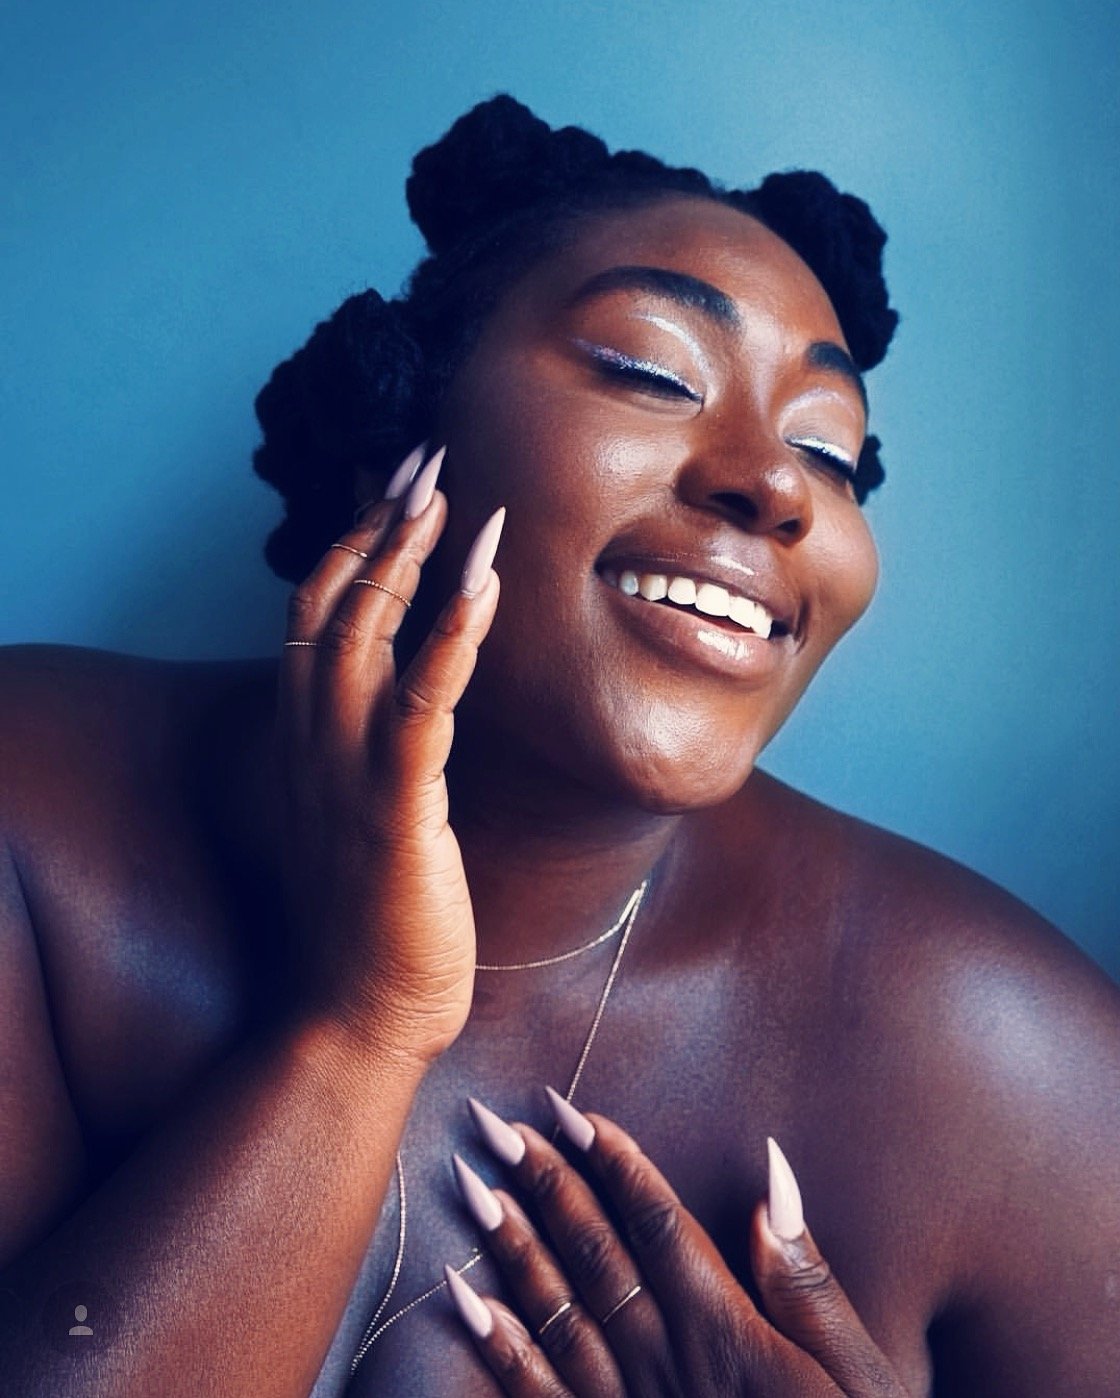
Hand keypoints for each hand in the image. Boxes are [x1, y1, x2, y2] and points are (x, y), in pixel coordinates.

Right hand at [276, 443, 503, 1061]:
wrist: (364, 1012)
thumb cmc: (382, 913)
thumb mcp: (374, 810)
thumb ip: (384, 746)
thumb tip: (423, 698)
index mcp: (310, 738)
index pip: (318, 614)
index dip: (352, 542)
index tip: (396, 486)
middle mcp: (314, 742)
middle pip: (333, 603)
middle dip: (378, 523)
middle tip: (424, 455)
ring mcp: (347, 774)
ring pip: (364, 637)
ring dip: (405, 557)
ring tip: (448, 492)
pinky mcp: (394, 812)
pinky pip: (421, 706)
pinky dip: (449, 638)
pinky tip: (484, 583)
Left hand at [443, 1094, 910, 1396]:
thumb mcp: (860, 1377)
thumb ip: (808, 1283)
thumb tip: (772, 1175)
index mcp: (730, 1335)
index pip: (659, 1227)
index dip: (613, 1164)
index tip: (567, 1110)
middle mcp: (671, 1366)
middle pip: (598, 1257)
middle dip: (544, 1184)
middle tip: (494, 1122)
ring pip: (559, 1316)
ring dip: (510, 1247)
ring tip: (469, 1184)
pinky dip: (500, 1347)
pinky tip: (462, 1300)